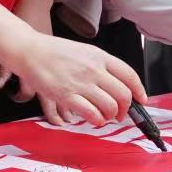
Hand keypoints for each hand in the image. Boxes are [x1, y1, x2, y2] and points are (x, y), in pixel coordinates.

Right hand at [1, 32, 145, 126]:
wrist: (30, 51)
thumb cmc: (54, 51)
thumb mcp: (84, 51)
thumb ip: (101, 65)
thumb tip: (117, 83)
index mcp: (99, 57)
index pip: (130, 75)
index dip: (139, 91)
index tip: (141, 100)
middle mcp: (93, 70)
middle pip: (123, 94)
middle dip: (125, 109)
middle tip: (120, 113)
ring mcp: (81, 83)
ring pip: (110, 106)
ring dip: (111, 115)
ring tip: (105, 116)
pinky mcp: (67, 96)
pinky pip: (92, 114)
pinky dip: (98, 120)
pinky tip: (94, 118)